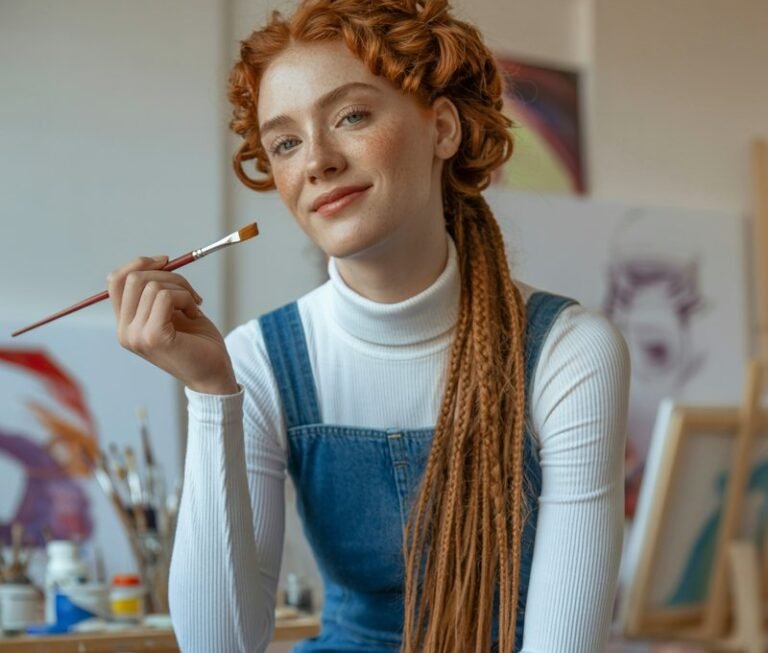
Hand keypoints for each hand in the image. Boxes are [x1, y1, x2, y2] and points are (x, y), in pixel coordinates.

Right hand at [106, 255, 238, 394]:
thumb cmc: (198, 343)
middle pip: (132, 278)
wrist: (214, 374)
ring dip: (182, 289)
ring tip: (194, 306)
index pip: (115, 281)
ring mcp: (136, 336)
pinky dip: (186, 298)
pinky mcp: (153, 337)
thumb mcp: (174, 311)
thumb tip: (158, 261)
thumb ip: (158, 291)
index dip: (139, 264)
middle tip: (190, 291)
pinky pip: (166, 296)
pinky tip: (195, 314)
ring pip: (152, 285)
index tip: (166, 261)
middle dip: (168, 274)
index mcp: (126, 324)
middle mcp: (125, 332)